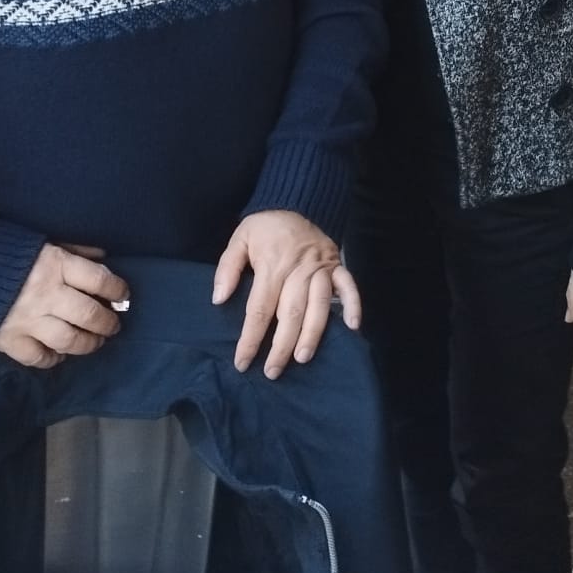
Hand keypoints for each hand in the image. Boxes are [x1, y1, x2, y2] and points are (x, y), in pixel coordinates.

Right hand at [0, 243, 129, 369]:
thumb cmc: (4, 250)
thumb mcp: (43, 240)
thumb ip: (74, 248)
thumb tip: (102, 255)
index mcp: (55, 264)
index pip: (99, 279)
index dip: (117, 289)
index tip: (123, 295)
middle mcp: (46, 294)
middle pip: (88, 314)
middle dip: (107, 322)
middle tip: (114, 325)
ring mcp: (27, 321)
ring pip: (69, 340)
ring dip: (88, 344)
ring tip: (95, 342)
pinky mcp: (9, 341)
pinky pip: (38, 358)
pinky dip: (53, 359)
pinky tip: (61, 355)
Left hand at [213, 210, 359, 377]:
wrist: (295, 201)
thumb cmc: (265, 227)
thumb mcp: (239, 239)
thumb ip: (227, 269)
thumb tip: (219, 299)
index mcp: (272, 265)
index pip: (260, 309)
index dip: (250, 339)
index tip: (242, 362)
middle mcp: (298, 268)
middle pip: (291, 313)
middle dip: (281, 346)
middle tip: (272, 372)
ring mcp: (321, 266)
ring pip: (319, 305)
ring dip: (312, 333)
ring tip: (303, 358)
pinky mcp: (337, 264)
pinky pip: (349, 285)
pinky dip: (353, 304)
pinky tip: (352, 327)